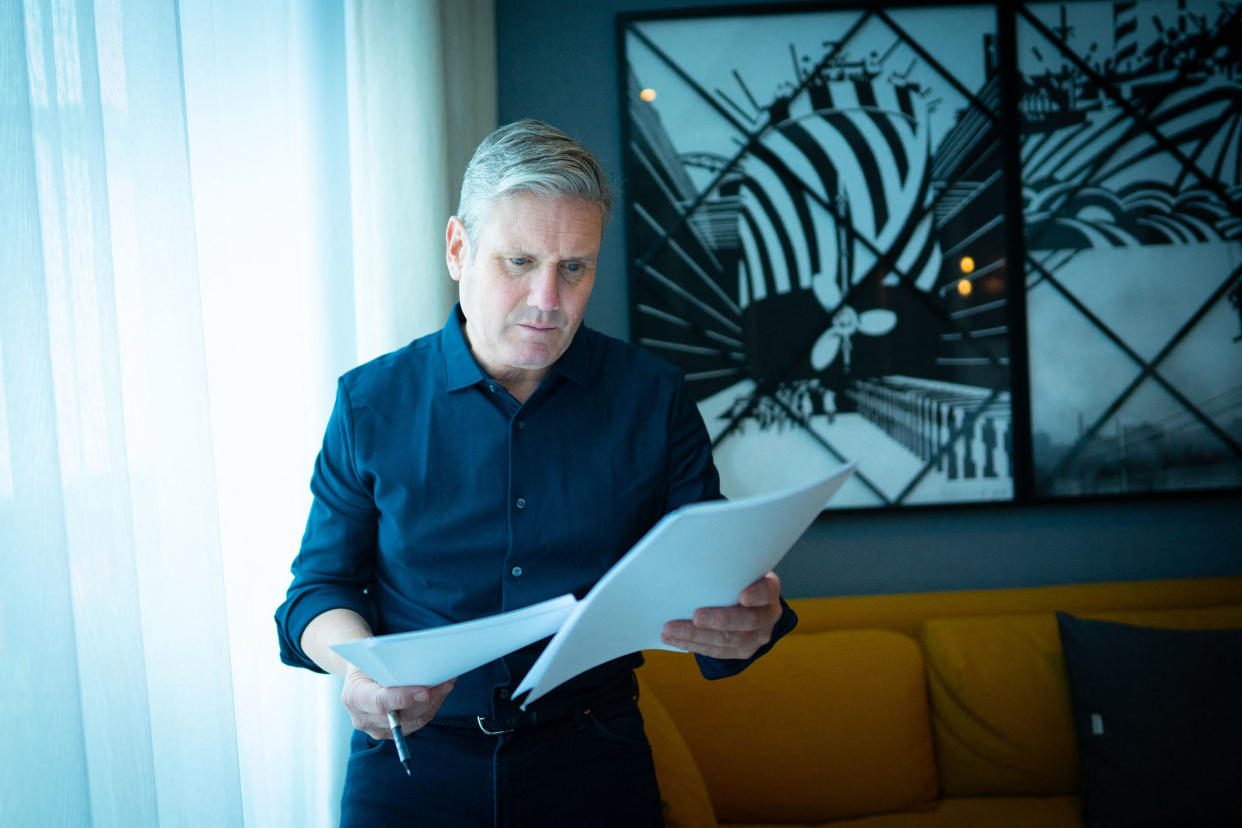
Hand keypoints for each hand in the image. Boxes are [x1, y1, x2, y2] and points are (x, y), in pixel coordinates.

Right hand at [341, 668, 455, 739]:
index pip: (380, 703)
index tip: (425, 690)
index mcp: (353, 698)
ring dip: (434, 702)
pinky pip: (416, 723)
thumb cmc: (367, 661)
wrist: (359, 677)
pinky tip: (441, 693)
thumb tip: (421, 664)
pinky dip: (431, 707)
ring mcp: (377, 730)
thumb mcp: (370, 656)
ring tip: (448, 684)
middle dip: (427, 699)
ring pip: (413, 721)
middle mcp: (363, 719)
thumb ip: (388, 663)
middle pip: (401, 715)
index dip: (403, 698)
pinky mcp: (392, 732)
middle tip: (447, 682)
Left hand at [661, 571, 783, 659]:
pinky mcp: (742, 651)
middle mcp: (767, 616)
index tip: (742, 596)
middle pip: (747, 621)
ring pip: (728, 641)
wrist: (751, 603)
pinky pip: (716, 651)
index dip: (757, 595)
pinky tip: (672, 639)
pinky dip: (692, 644)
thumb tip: (690, 557)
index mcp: (769, 591)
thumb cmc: (738, 580)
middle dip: (720, 620)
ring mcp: (756, 637)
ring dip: (696, 636)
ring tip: (670, 630)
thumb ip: (725, 568)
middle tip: (696, 616)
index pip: (767, 592)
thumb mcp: (740, 570)